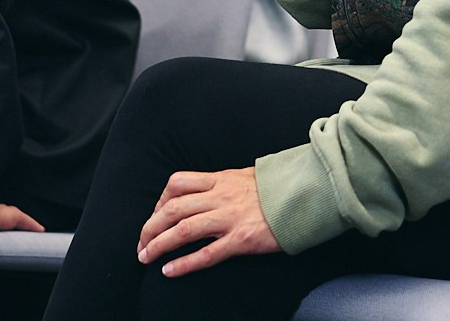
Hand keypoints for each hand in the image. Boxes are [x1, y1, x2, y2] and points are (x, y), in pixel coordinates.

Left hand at [135, 167, 278, 277]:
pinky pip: (206, 253)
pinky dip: (184, 264)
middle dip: (150, 227)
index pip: (177, 183)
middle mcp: (221, 196)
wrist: (307, 195)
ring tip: (146, 257)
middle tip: (141, 243)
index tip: (155, 215)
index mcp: (221, 179)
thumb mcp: (247, 176)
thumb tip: (208, 190)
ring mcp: (230, 218)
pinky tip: (169, 271)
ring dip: (159, 245)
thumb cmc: (279, 188)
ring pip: (183, 230)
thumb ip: (225, 183)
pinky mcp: (242, 239)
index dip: (159, 201)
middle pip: (173, 208)